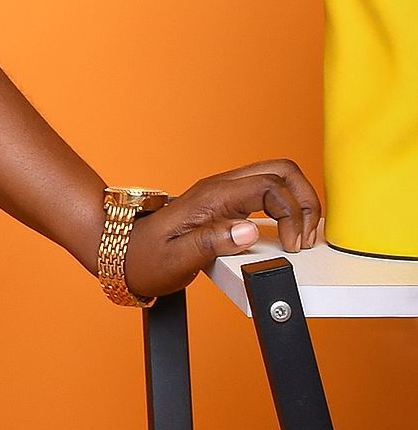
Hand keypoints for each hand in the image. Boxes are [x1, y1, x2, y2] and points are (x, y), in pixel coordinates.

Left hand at [122, 157, 322, 301]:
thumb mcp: (177, 260)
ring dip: (299, 201)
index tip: (292, 246)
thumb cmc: (145, 258)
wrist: (121, 252)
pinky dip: (287, 206)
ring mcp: (224, 192)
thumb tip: (250, 232)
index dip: (292, 213)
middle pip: (282, 169)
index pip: (271, 186)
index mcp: (213, 196)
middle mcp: (221, 187)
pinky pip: (267, 190)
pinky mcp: (226, 202)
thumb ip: (213, 244)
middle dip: (306, 199)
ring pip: (277, 175)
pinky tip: (287, 231)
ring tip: (302, 235)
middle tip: (307, 236)